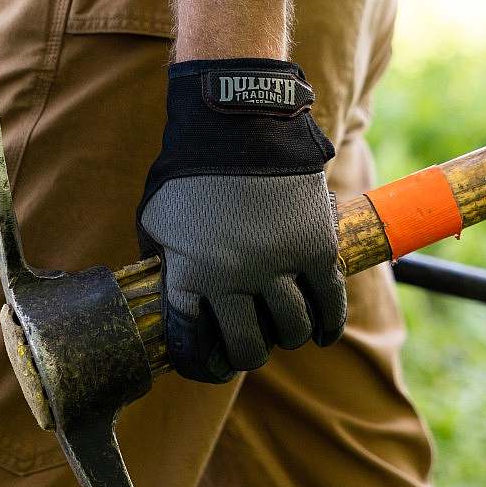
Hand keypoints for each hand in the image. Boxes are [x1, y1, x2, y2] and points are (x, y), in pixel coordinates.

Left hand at [137, 58, 346, 382]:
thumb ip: (163, 264)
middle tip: (247, 347)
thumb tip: (171, 302)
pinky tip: (322, 332)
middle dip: (245, 355)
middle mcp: (235, 278)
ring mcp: (279, 263)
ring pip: (291, 329)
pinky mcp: (316, 246)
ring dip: (286, 336)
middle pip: (247, 348)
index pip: (194, 345)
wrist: (239, 121)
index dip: (199, 364)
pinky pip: (329, 303)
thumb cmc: (190, 169)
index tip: (207, 365)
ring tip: (282, 329)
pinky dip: (328, 324)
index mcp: (190, 274)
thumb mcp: (156, 219)